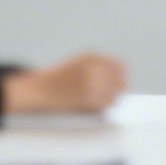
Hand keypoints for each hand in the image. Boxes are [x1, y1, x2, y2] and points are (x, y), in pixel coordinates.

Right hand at [5, 53, 128, 114]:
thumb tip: (124, 75)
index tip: (119, 82)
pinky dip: (105, 106)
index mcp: (91, 57)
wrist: (40, 89)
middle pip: (120, 80)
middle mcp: (92, 68)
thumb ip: (100, 65)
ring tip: (103, 101)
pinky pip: (106, 104)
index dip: (122, 76)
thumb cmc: (61, 77)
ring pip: (115, 94)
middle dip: (119, 88)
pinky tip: (97, 107)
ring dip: (113, 98)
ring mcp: (90, 82)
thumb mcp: (80, 62)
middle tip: (114, 95)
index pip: (120, 66)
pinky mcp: (87, 97)